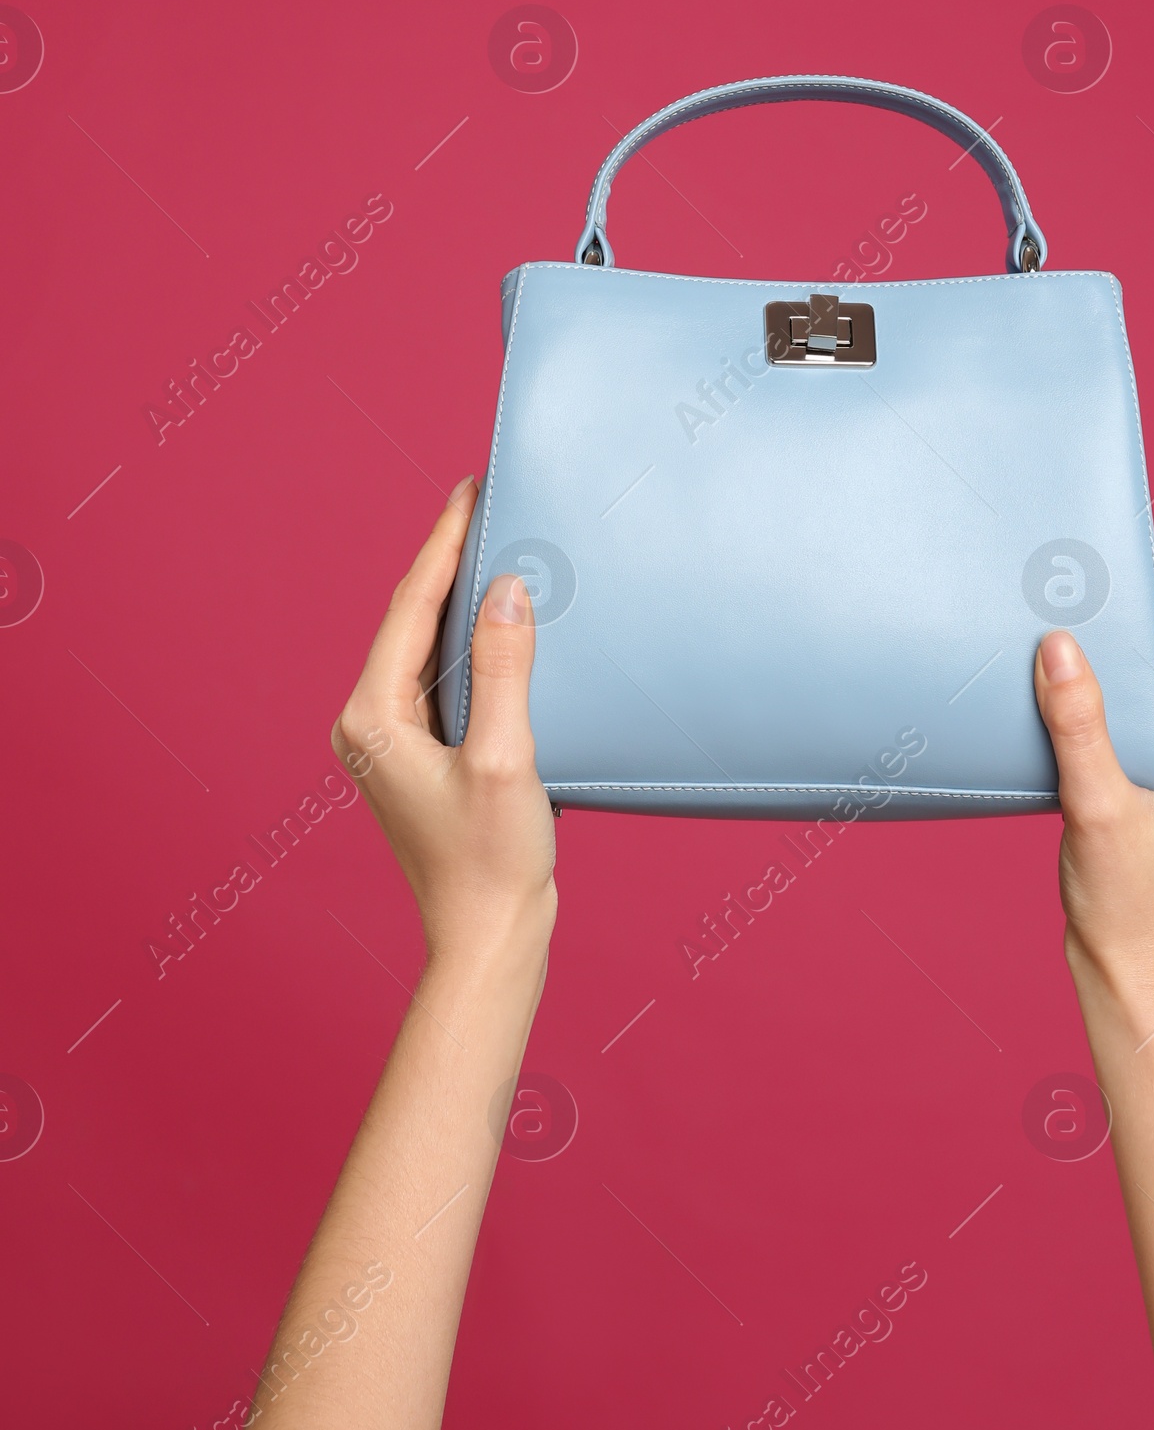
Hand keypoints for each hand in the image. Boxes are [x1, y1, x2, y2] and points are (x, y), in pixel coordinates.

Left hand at [332, 477, 557, 976]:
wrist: (488, 941)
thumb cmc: (491, 864)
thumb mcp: (507, 758)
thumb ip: (505, 668)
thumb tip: (507, 587)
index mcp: (374, 717)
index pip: (410, 606)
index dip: (443, 542)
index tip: (469, 488)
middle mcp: (369, 724)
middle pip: (412, 619)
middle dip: (449, 558)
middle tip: (484, 499)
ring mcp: (392, 742)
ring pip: (426, 646)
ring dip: (461, 597)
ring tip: (497, 542)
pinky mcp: (421, 757)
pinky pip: (443, 678)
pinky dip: (472, 641)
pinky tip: (504, 620)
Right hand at [1033, 543, 1153, 1022]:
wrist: (1135, 980)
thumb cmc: (1124, 907)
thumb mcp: (1095, 807)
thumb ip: (1078, 723)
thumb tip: (1060, 644)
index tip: (1137, 539)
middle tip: (1109, 557)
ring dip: (1146, 645)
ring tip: (1100, 599)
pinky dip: (1138, 686)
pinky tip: (1098, 671)